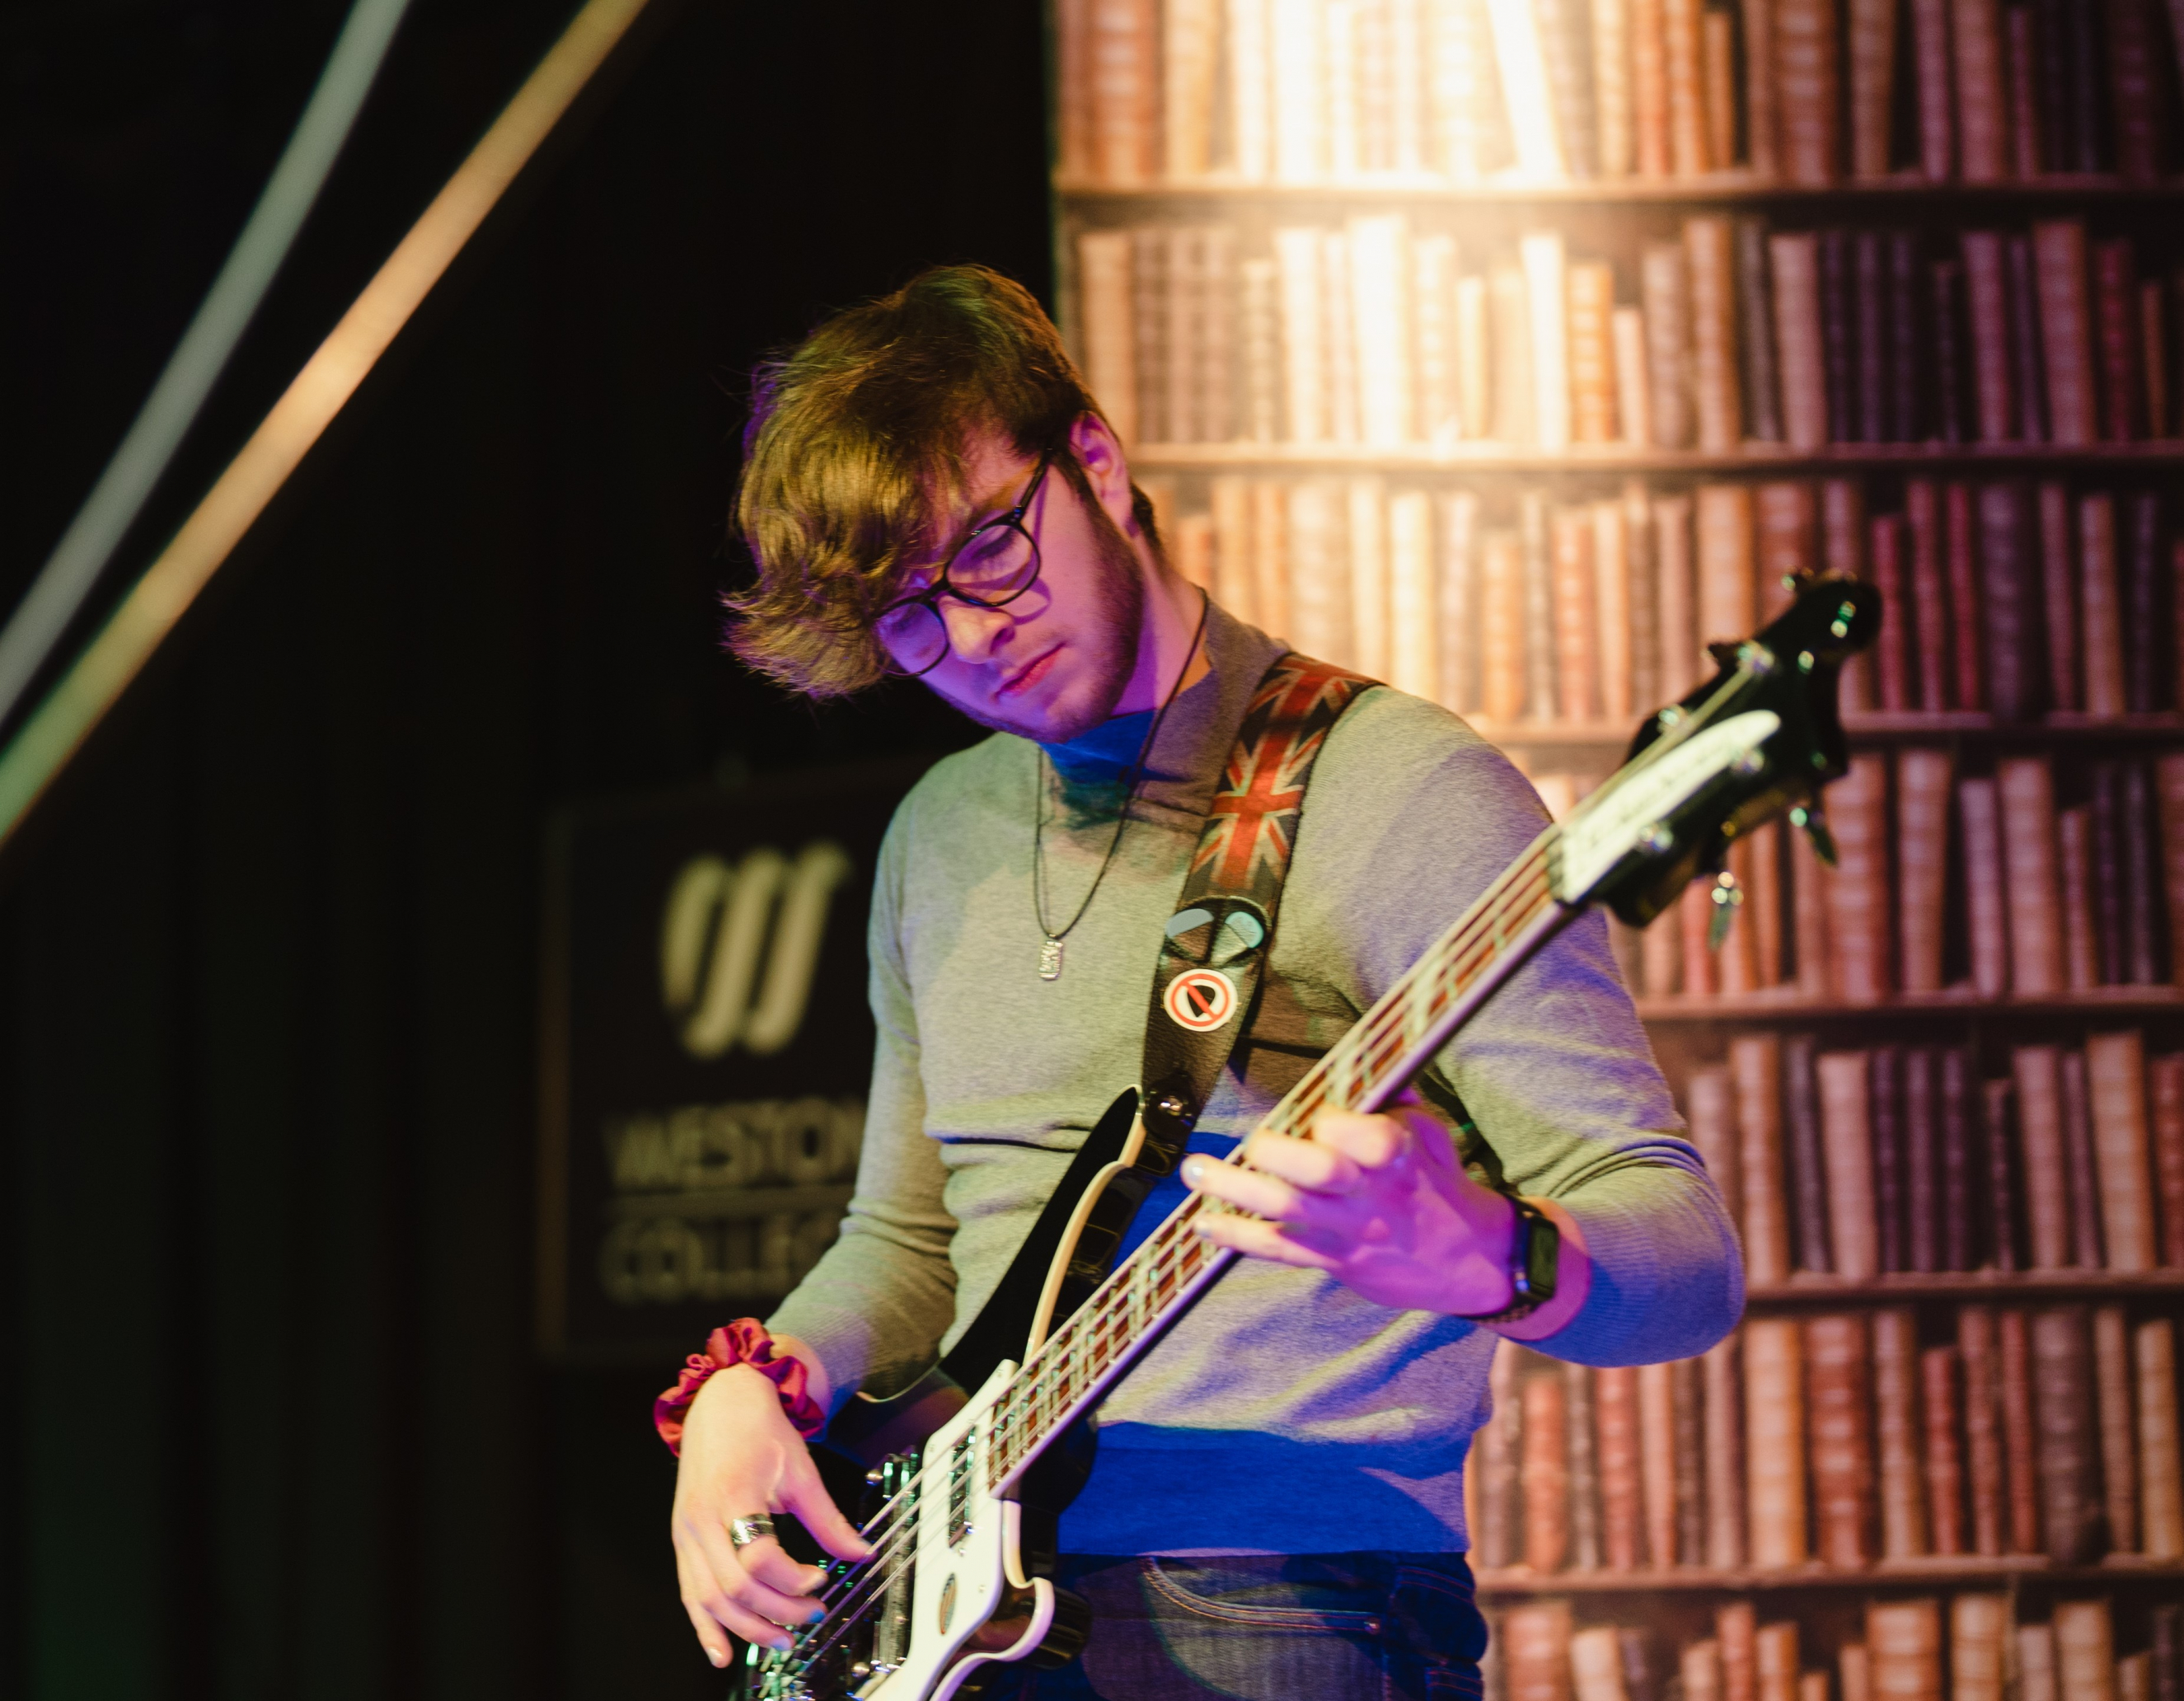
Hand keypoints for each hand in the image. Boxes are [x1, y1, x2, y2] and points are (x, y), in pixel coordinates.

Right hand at [671, 1356, 873, 1667]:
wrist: (721, 1402)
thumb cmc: (758, 1430)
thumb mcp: (801, 1470)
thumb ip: (828, 1518)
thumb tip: (860, 1553)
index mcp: (732, 1497)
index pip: (760, 1558)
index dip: (794, 1579)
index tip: (821, 1579)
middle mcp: (702, 1520)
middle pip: (735, 1587)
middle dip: (777, 1611)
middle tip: (812, 1616)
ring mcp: (687, 1533)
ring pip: (710, 1599)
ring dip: (747, 1628)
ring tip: (781, 1641)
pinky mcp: (682, 1541)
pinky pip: (689, 1593)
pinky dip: (704, 1626)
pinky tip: (720, 1652)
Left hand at [1182, 1096, 1588, 1331]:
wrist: (1471, 1260)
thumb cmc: (1439, 1183)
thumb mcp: (1429, 1131)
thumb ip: (1391, 1096)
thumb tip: (1360, 1057)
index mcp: (1398, 1154)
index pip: (1362, 1135)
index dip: (1332, 1124)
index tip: (1315, 1114)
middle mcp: (1371, 1193)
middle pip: (1318, 1172)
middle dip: (1275, 1154)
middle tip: (1249, 1142)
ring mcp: (1350, 1230)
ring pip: (1287, 1210)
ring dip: (1235, 1190)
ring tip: (1197, 1170)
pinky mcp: (1336, 1260)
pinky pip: (1280, 1248)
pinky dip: (1239, 1236)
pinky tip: (1206, 1223)